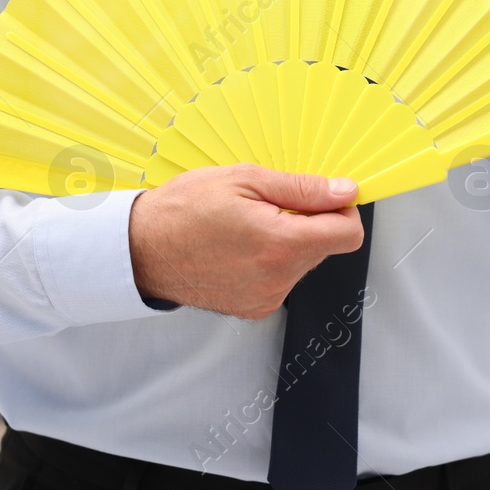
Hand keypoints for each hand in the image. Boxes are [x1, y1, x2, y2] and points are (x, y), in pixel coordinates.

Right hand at [128, 165, 362, 319]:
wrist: (141, 249)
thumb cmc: (183, 209)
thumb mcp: (244, 180)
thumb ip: (301, 188)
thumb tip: (343, 191)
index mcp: (280, 244)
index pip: (348, 235)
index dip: (342, 210)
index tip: (324, 196)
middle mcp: (278, 279)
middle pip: (326, 247)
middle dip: (310, 222)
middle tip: (270, 205)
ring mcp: (266, 299)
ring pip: (304, 263)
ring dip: (289, 241)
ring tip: (249, 226)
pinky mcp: (254, 308)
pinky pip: (282, 279)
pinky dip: (271, 261)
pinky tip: (241, 247)